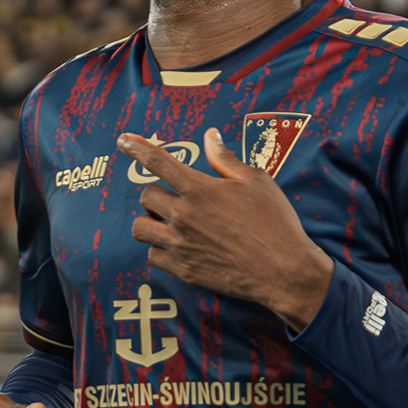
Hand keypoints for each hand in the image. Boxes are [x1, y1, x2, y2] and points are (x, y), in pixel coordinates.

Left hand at [118, 128, 332, 331]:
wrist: (285, 270)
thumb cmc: (275, 222)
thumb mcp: (256, 181)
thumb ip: (226, 159)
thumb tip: (210, 136)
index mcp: (200, 190)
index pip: (158, 162)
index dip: (136, 148)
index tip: (123, 140)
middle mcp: (185, 216)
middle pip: (146, 196)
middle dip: (155, 192)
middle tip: (173, 197)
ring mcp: (181, 245)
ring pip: (140, 228)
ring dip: (150, 221)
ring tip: (167, 221)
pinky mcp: (185, 270)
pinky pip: (153, 256)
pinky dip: (159, 249)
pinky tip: (175, 245)